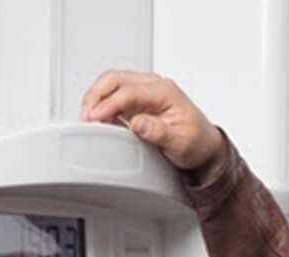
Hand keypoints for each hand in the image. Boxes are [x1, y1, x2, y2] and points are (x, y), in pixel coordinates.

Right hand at [79, 70, 221, 170]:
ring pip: (110, 83)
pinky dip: (100, 103)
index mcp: (165, 91)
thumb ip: (159, 133)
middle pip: (115, 79)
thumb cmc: (196, 142)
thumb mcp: (181, 143)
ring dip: (95, 98)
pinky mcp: (136, 100)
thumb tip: (139, 123)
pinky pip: (112, 94)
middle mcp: (153, 86)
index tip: (94, 118)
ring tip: (87, 119)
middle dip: (95, 95)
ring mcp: (143, 91)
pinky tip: (96, 119)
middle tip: (85, 117)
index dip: (109, 104)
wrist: (203, 145)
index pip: (129, 91)